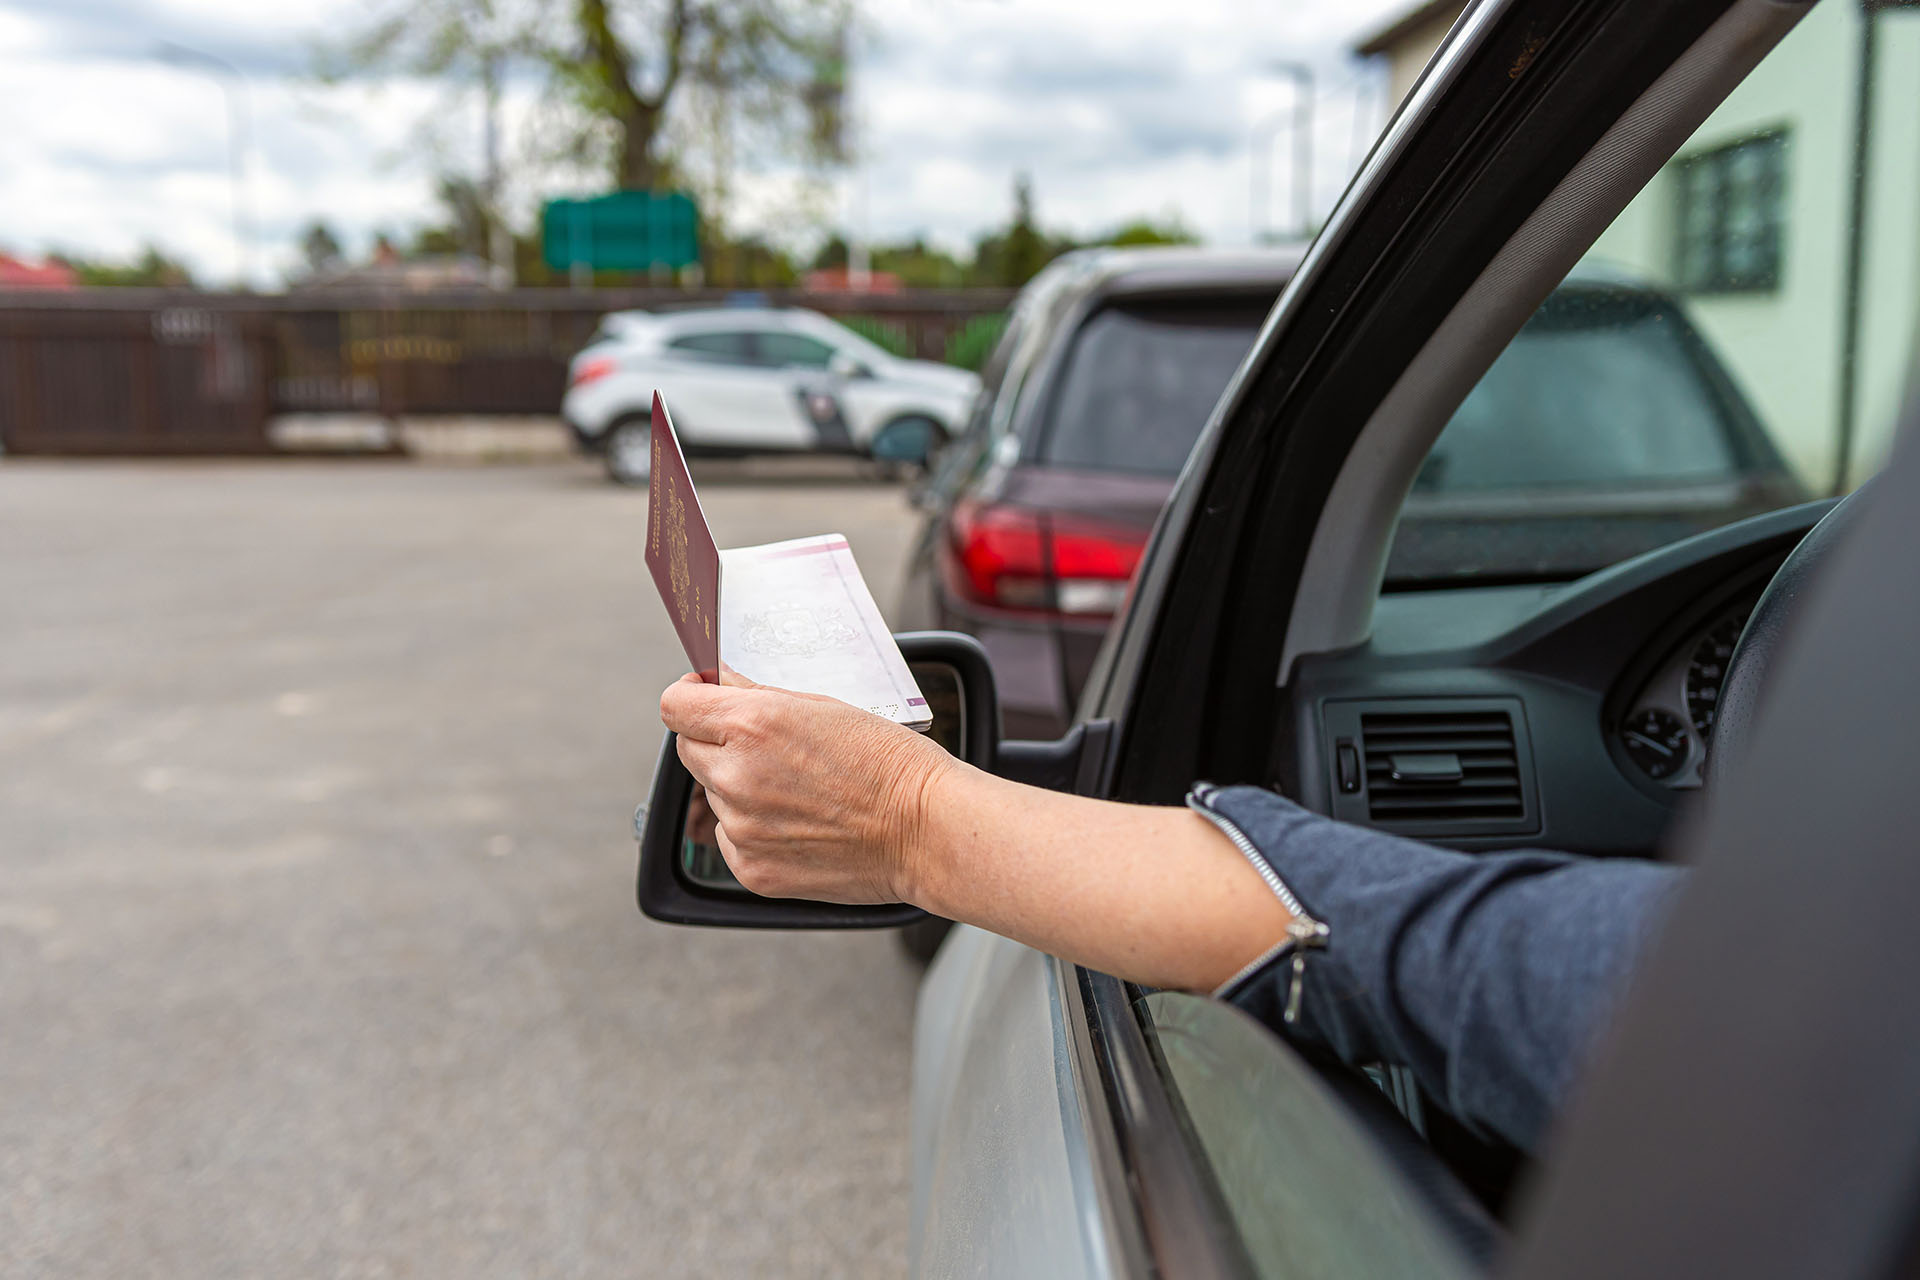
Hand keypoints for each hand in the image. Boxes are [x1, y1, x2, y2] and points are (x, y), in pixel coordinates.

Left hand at [659, 670, 958, 903]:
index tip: (703, 698)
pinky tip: (799, 823)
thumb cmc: (890, 763)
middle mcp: (736, 776)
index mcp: (752, 724)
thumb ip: (761, 695)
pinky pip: (730, 839)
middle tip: (764, 747)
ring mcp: (741, 828)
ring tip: (799, 790)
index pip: (675, 704)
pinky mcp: (752, 869)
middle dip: (715, 742)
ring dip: (740, 788)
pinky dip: (754, 830)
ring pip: (714, 796)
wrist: (925, 830)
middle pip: (687, 750)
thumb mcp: (826, 706)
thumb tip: (721, 682)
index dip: (689, 696)